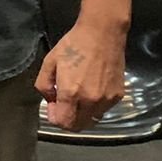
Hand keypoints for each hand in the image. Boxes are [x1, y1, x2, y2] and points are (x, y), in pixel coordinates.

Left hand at [34, 0, 130, 130]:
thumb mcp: (49, 62)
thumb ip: (44, 85)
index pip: (62, 122)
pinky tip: (91, 91)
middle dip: (67, 119)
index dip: (54, 117)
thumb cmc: (73, 45)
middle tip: (63, 104)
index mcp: (71, 93)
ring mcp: (107, 100)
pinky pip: (103, 111)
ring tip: (77, 97)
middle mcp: (90, 101)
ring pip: (91, 120)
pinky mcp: (118, 96)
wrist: (103, 34)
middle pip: (77, 126)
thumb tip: (50, 101)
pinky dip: (94, 107)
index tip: (53, 105)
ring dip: (81, 114)